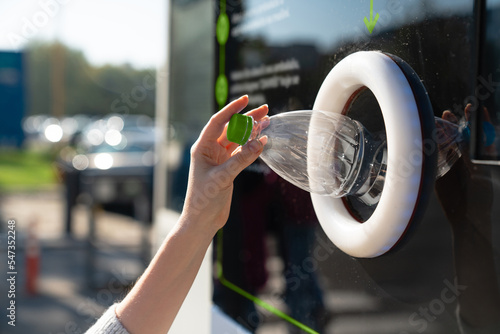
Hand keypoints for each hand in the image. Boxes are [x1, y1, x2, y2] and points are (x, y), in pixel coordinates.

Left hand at [183, 95, 268, 230]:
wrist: (202, 220)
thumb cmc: (204, 199)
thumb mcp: (223, 177)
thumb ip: (242, 159)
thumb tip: (260, 142)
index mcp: (202, 148)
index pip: (218, 122)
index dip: (232, 110)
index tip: (246, 100)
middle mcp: (210, 150)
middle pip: (231, 129)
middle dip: (247, 118)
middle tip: (265, 109)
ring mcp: (219, 159)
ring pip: (238, 140)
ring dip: (251, 131)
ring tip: (267, 121)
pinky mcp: (227, 168)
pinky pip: (241, 152)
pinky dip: (252, 146)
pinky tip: (263, 140)